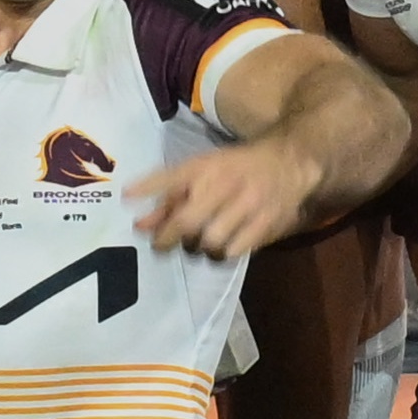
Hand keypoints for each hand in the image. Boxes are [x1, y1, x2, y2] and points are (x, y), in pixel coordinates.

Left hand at [136, 140, 320, 257]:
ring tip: (196, 244)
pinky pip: (234, 251)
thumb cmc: (235, 168)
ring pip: (210, 242)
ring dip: (197, 249)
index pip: (170, 178)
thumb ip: (169, 197)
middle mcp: (223, 185)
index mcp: (204, 167)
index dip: (146, 190)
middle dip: (168, 239)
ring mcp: (246, 206)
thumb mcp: (201, 172)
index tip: (128, 205)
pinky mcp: (265, 225)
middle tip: (162, 245)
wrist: (288, 163)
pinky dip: (222, 254)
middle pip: (187, 222)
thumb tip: (140, 226)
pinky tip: (221, 248)